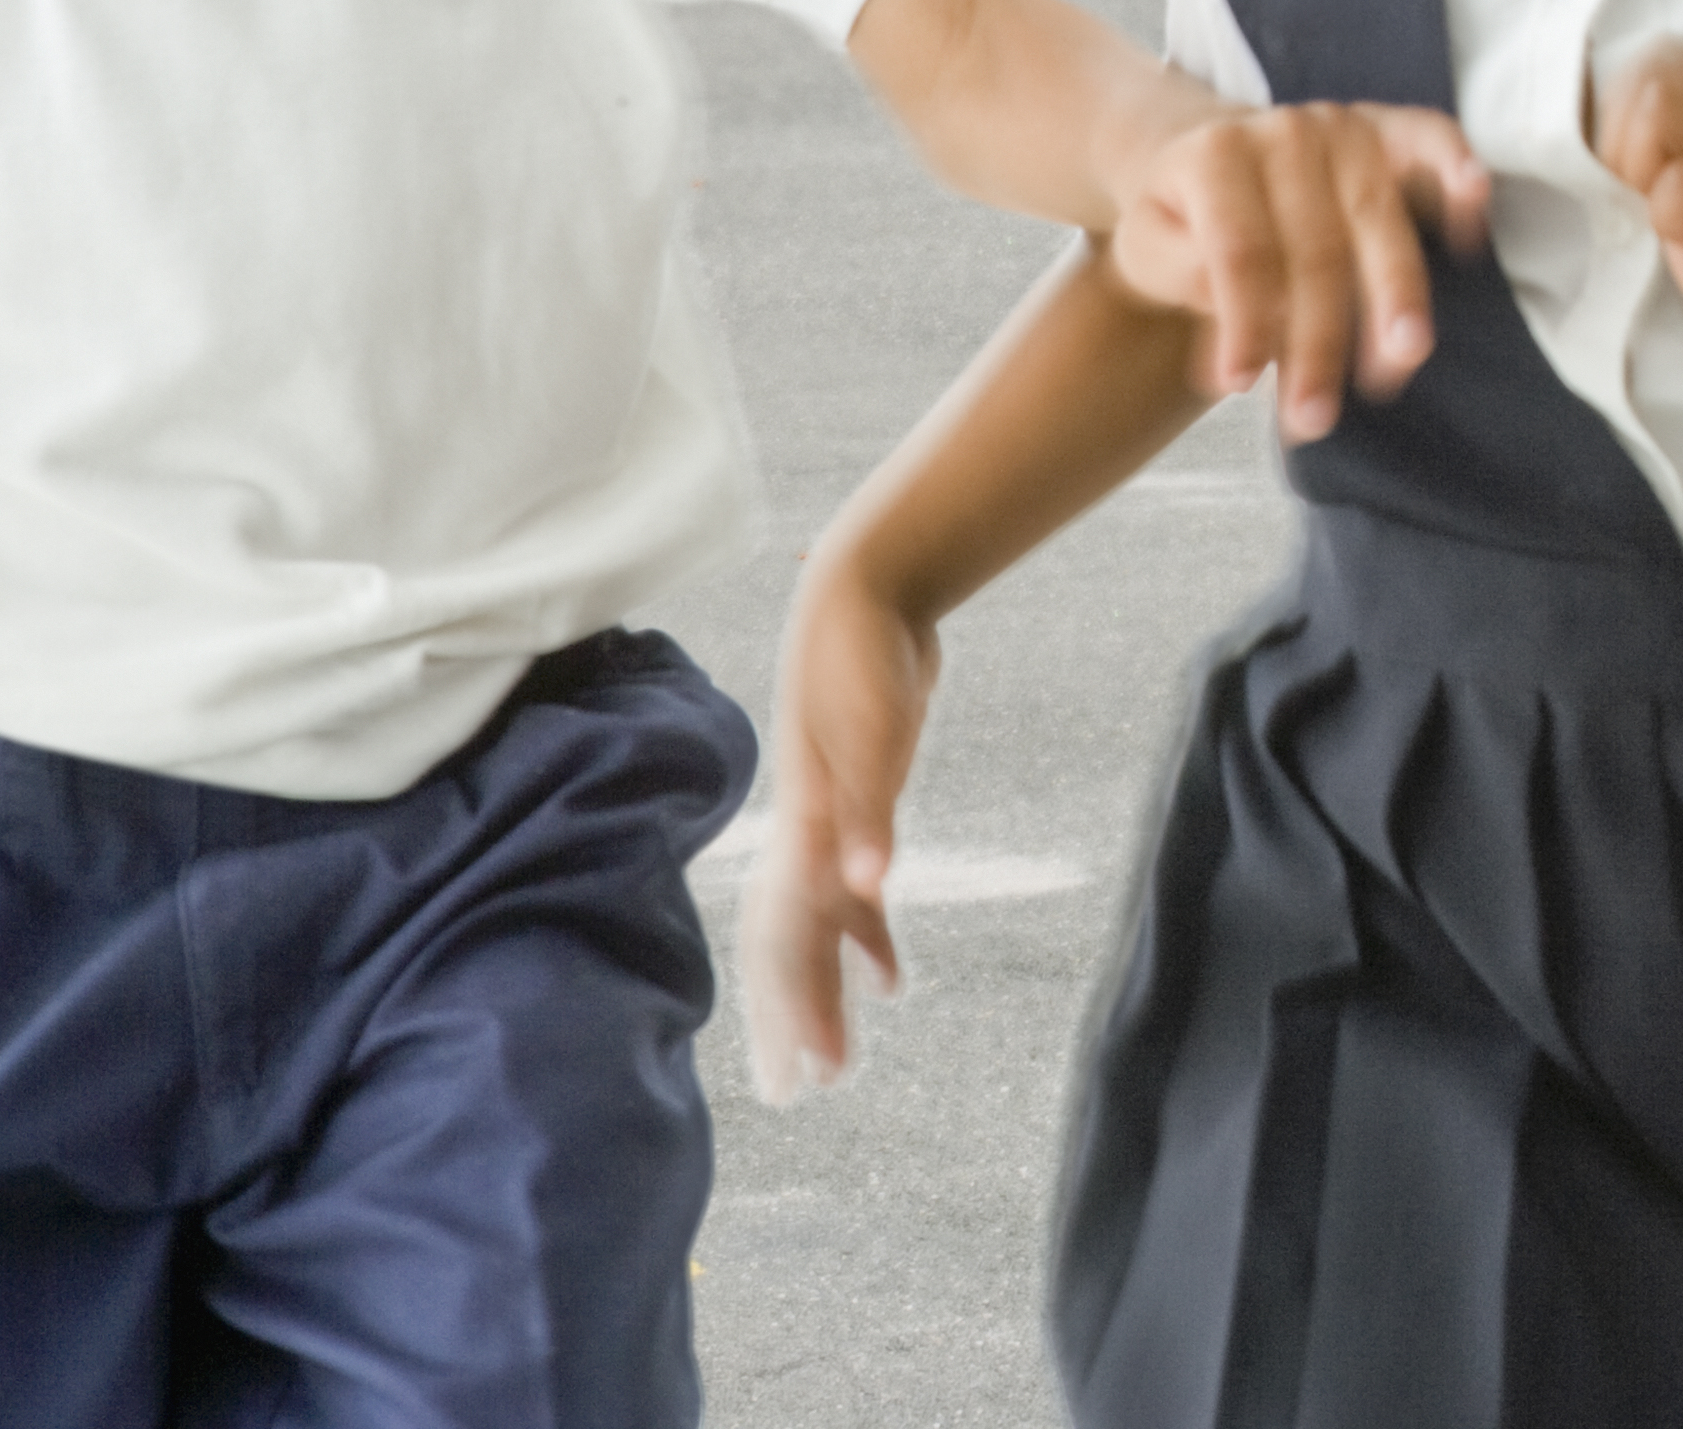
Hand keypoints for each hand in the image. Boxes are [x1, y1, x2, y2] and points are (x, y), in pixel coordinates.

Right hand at [739, 556, 937, 1103]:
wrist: (866, 590)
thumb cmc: (862, 656)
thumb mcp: (871, 734)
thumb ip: (867, 814)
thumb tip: (866, 888)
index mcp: (806, 832)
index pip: (790, 943)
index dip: (794, 1009)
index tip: (800, 1074)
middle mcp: (808, 837)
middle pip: (792, 949)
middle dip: (795, 1020)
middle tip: (803, 1092)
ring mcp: (830, 824)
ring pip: (819, 931)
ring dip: (830, 992)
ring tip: (842, 1061)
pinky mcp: (860, 808)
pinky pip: (859, 895)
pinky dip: (873, 941)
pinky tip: (893, 982)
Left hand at [1105, 102, 1489, 440]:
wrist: (1210, 154)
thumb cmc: (1183, 219)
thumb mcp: (1149, 248)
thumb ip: (1183, 278)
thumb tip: (1238, 332)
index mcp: (1216, 156)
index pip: (1241, 252)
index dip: (1246, 323)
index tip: (1241, 385)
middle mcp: (1285, 132)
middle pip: (1317, 248)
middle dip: (1322, 341)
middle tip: (1318, 416)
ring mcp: (1343, 127)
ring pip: (1378, 218)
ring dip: (1397, 296)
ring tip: (1403, 359)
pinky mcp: (1388, 129)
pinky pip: (1431, 139)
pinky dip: (1456, 171)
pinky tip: (1474, 209)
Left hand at [1595, 40, 1682, 426]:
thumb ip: (1659, 145)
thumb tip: (1584, 115)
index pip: (1660, 57)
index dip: (1624, 115)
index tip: (1641, 176)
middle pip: (1655, 75)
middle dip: (1624, 142)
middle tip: (1652, 200)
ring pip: (1661, 107)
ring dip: (1644, 171)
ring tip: (1678, 218)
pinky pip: (1680, 182)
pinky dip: (1669, 219)